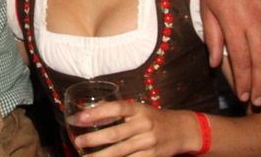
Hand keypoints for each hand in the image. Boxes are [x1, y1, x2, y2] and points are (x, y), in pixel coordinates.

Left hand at [69, 100, 196, 156]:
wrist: (182, 131)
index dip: (97, 113)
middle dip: (94, 139)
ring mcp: (148, 143)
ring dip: (101, 156)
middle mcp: (143, 125)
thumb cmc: (154, 118)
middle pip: (115, 133)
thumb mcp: (139, 108)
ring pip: (120, 152)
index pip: (116, 108)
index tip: (79, 118)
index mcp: (139, 109)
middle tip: (78, 141)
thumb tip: (92, 108)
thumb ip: (118, 109)